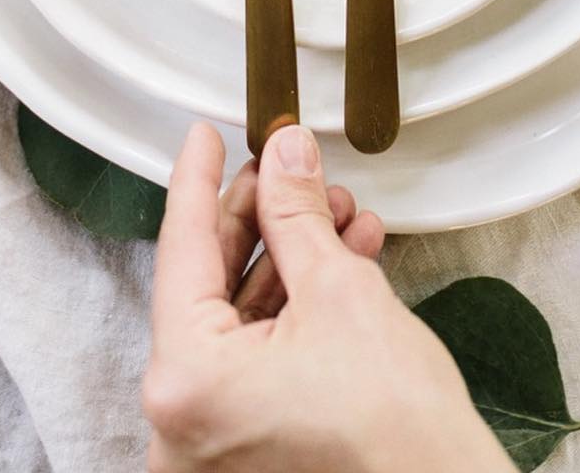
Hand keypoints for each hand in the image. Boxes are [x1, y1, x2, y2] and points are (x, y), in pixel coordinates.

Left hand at [143, 122, 512, 472]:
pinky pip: (259, 355)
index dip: (198, 180)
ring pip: (241, 317)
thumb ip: (297, 212)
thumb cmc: (396, 434)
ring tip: (339, 213)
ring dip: (293, 257)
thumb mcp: (339, 288)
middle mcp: (182, 419)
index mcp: (185, 381)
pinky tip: (343, 257)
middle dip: (264, 218)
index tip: (203, 137)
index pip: (182, 249)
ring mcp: (214, 439)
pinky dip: (296, 307)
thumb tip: (285, 156)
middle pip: (212, 283)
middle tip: (287, 169)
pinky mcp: (249, 445)